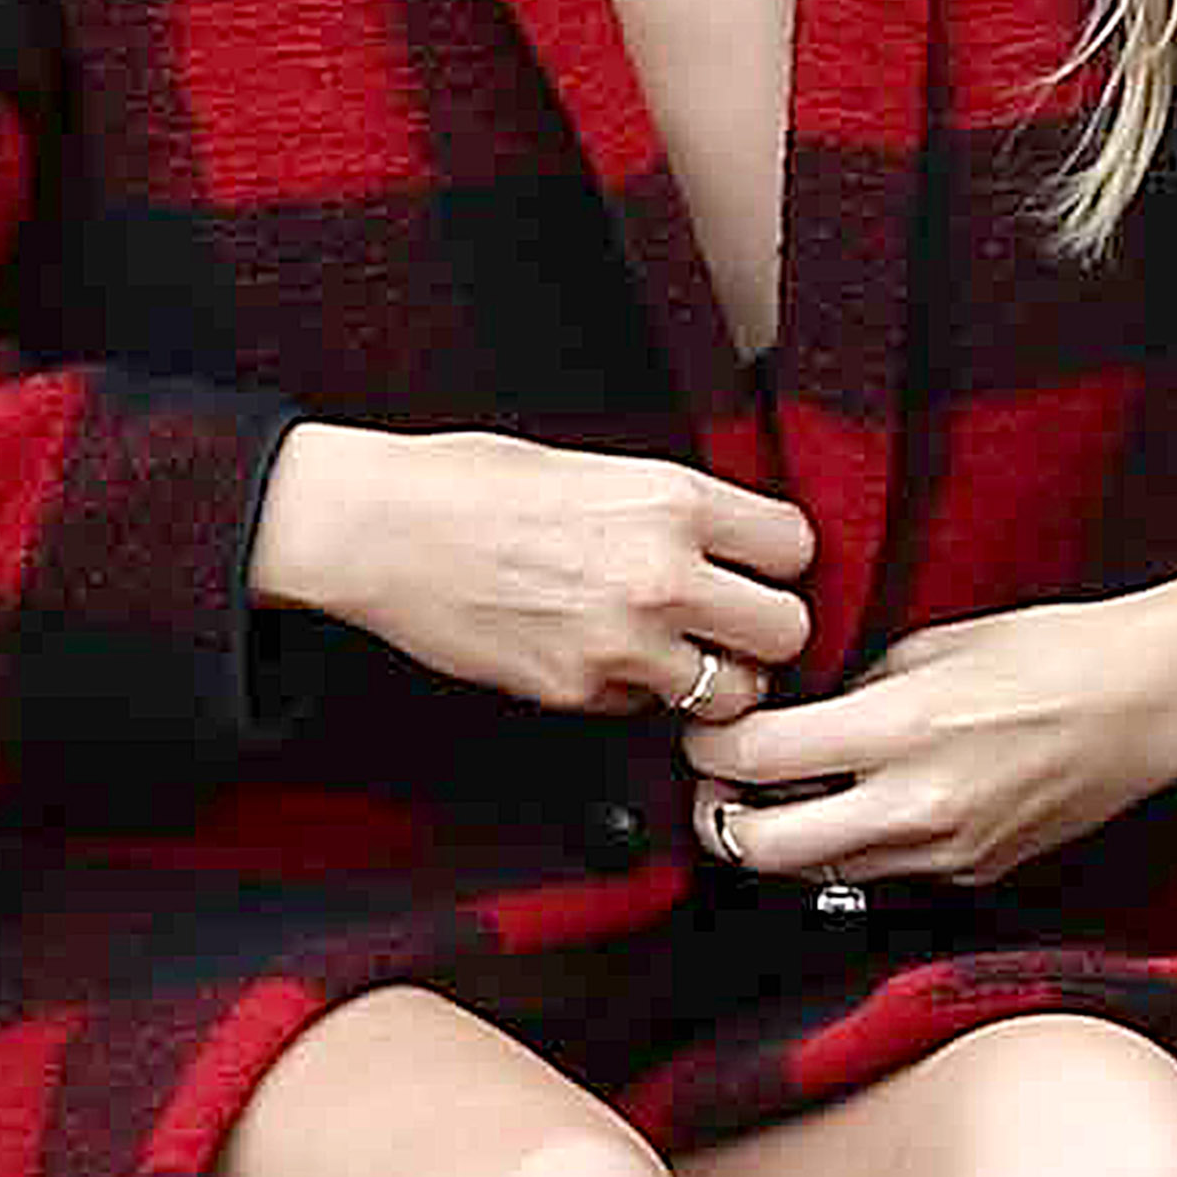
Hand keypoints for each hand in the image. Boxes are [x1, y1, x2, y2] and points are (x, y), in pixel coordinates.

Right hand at [251, 422, 811, 717]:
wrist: (380, 529)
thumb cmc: (472, 484)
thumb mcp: (597, 467)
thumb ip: (674, 510)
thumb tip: (734, 547)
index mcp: (671, 499)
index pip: (796, 547)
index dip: (780, 563)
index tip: (758, 569)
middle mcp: (662, 573)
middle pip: (787, 631)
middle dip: (763, 632)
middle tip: (731, 625)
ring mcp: (622, 642)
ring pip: (733, 692)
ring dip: (714, 680)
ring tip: (675, 654)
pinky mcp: (579, 691)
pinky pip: (647, 708)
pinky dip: (635, 692)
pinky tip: (597, 655)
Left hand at [690, 595, 1176, 890]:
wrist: (1151, 704)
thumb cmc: (1055, 653)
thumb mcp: (932, 644)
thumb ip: (850, 686)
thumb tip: (791, 711)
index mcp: (900, 730)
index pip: (754, 756)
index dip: (708, 742)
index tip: (705, 726)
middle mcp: (914, 807)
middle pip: (760, 847)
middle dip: (720, 814)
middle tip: (719, 778)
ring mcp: (943, 853)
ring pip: (813, 874)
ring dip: (780, 839)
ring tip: (783, 790)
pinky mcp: (969, 875)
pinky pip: (876, 876)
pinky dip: (847, 848)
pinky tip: (857, 805)